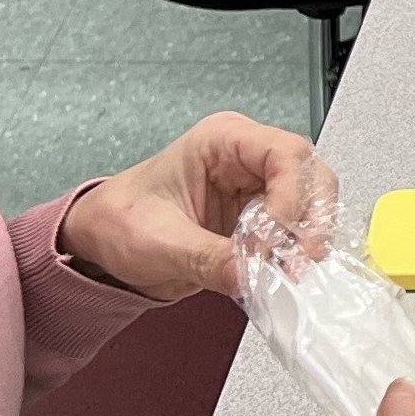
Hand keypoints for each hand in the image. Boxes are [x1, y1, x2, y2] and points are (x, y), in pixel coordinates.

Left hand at [59, 113, 328, 301]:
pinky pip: (295, 233)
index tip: (276, 239)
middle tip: (299, 260)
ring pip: (313, 205)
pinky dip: (295, 255)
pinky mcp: (260, 220)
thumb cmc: (118, 220)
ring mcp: (257, 188)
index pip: (285, 154)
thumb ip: (208, 258)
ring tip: (288, 271)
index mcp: (222, 140)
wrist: (101, 244)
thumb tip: (254, 274)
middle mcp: (247, 158)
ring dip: (307, 240)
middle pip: (311, 176)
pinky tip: (280, 274)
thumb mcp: (158, 242)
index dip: (292, 197)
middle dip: (310, 220)